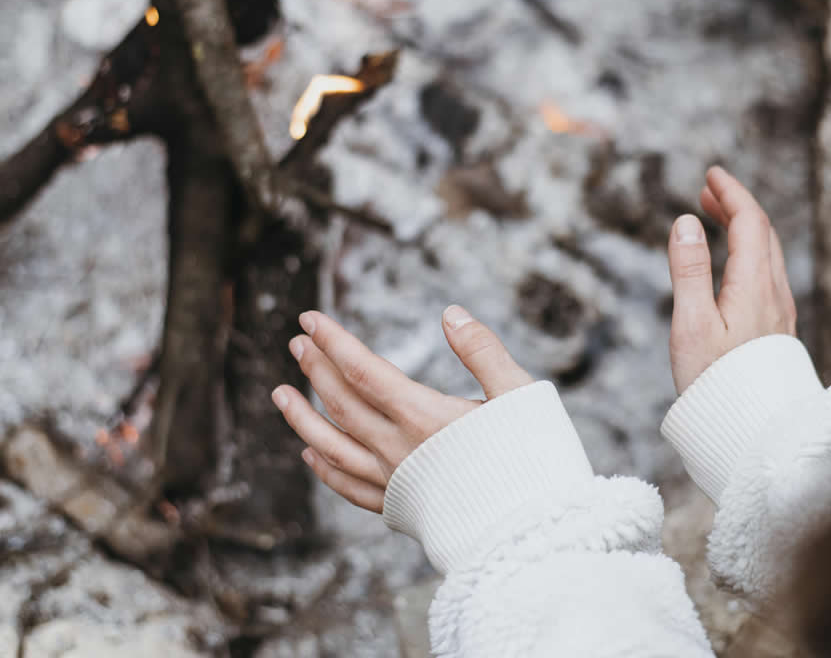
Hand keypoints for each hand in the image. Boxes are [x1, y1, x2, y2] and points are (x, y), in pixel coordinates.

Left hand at [272, 306, 533, 511]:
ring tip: (280, 394)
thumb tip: (450, 313)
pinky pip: (349, 487)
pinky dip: (324, 468)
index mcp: (425, 416)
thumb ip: (483, 351)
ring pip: (332, 446)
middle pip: (343, 403)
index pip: (364, 370)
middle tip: (297, 343)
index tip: (310, 319)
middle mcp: (399, 449)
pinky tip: (310, 455)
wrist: (534, 532)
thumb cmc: (534, 459)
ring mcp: (395, 482)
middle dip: (316, 369)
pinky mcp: (401, 510)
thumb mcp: (519, 394)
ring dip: (302, 418)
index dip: (334, 341)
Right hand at [667, 166, 797, 393]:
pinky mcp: (776, 330)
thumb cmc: (715, 383)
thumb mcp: (691, 324)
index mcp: (754, 286)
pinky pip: (767, 275)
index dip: (732, 193)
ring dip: (743, 228)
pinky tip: (731, 264)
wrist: (750, 429)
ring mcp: (779, 312)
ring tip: (715, 218)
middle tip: (708, 191)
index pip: (750, 222)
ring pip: (768, 254)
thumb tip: (687, 222)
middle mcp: (774, 294)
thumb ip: (688, 270)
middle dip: (736, 206)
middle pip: (763, 233)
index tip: (712, 174)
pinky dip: (748, 252)